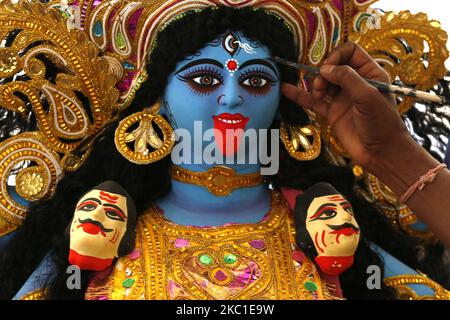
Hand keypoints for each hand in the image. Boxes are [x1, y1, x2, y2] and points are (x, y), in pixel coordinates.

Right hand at [282, 41, 411, 169]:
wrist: (380, 152)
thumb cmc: (382, 122)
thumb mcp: (368, 95)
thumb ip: (347, 78)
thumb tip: (325, 68)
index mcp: (370, 73)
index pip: (350, 52)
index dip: (336, 56)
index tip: (328, 68)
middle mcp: (355, 82)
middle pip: (333, 66)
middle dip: (323, 72)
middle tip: (321, 85)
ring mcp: (342, 97)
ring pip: (322, 81)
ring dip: (315, 84)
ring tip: (318, 95)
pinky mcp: (331, 112)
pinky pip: (312, 100)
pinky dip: (299, 95)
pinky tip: (286, 89)